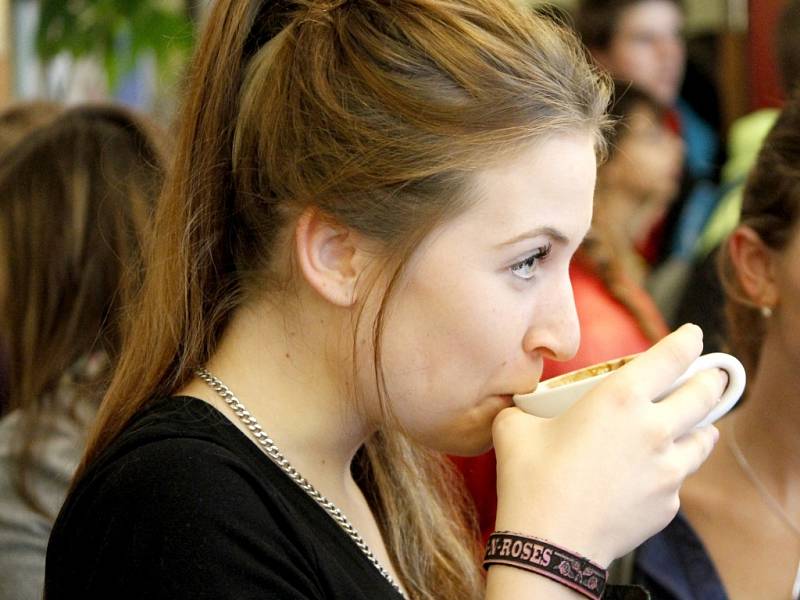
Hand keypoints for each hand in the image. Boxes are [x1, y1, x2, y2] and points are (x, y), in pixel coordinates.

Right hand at [491, 323, 722, 566]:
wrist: (548, 546)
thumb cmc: (530, 481)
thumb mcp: (515, 428)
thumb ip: (527, 408)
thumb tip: (521, 407)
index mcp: (620, 399)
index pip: (673, 357)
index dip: (688, 340)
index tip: (692, 336)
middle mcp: (654, 430)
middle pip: (704, 394)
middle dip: (710, 380)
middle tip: (709, 375)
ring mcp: (668, 470)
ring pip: (704, 438)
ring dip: (700, 425)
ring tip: (690, 424)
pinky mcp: (668, 503)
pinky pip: (680, 477)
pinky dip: (672, 467)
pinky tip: (650, 471)